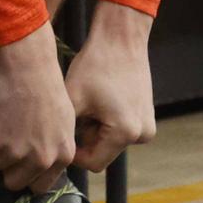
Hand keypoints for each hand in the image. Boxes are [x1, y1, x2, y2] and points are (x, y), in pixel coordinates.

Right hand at [0, 22, 76, 191]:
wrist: (28, 66)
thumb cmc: (48, 88)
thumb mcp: (64, 123)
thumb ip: (55, 148)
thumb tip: (42, 163)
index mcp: (61, 156)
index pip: (39, 186)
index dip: (28, 176)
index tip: (22, 166)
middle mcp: (40, 159)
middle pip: (15, 183)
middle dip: (9, 168)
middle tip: (8, 147)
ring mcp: (16, 151)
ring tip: (4, 124)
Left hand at [66, 1, 156, 172]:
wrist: (120, 38)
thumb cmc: (94, 66)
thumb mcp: (73, 100)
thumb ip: (65, 132)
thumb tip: (55, 153)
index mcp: (125, 133)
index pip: (92, 163)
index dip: (73, 153)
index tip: (60, 134)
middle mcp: (142, 135)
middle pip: (103, 152)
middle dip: (85, 137)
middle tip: (76, 110)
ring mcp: (148, 125)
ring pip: (110, 141)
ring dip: (96, 129)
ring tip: (89, 102)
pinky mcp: (148, 116)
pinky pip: (121, 129)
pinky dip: (107, 120)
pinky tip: (100, 98)